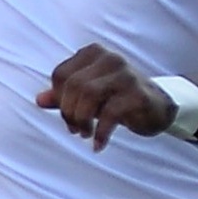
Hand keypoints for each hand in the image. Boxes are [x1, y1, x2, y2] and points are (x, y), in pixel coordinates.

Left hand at [36, 44, 176, 150]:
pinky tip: (98, 144)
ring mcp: (125, 74)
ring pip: (88, 95)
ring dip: (82, 120)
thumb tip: (39, 100)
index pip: (60, 75)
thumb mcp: (88, 96)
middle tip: (75, 130)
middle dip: (69, 113)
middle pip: (73, 85)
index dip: (59, 100)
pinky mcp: (137, 94)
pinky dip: (100, 133)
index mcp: (93, 53)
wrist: (158, 107)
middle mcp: (109, 58)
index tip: (68, 117)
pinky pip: (110, 113)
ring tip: (85, 134)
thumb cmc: (117, 99)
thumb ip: (64, 96)